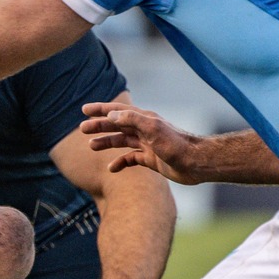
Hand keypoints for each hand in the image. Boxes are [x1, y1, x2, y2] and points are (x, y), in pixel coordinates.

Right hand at [79, 101, 204, 184]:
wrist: (196, 163)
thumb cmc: (177, 144)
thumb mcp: (153, 128)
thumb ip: (131, 120)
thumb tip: (110, 115)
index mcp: (144, 119)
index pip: (118, 111)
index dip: (101, 109)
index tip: (84, 110)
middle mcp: (144, 130)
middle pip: (117, 126)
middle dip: (99, 126)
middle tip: (82, 129)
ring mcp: (147, 145)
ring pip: (121, 141)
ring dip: (106, 143)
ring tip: (91, 146)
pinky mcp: (150, 159)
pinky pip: (130, 159)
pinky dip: (120, 163)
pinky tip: (112, 169)